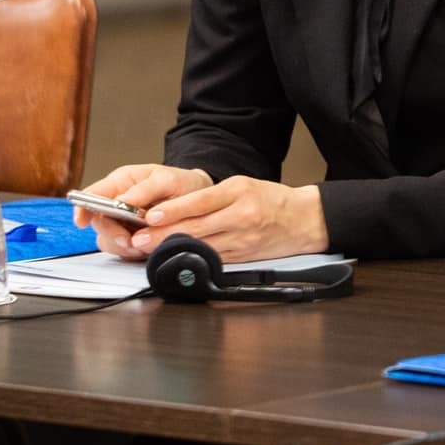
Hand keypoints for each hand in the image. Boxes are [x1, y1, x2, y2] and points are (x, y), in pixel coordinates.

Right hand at [71, 163, 212, 259]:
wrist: (199, 199)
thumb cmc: (182, 184)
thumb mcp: (169, 179)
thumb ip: (146, 189)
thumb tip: (123, 199)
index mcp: (122, 182)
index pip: (92, 194)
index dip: (83, 208)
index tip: (83, 221)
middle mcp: (117, 202)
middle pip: (98, 222)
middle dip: (112, 234)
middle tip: (129, 239)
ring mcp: (123, 222)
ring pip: (108, 240)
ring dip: (124, 246)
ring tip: (143, 244)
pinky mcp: (132, 238)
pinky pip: (122, 250)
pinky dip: (132, 252)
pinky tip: (146, 248)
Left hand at [132, 175, 328, 263]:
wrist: (304, 220)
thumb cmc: (272, 200)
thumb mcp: (244, 186)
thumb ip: (212, 197)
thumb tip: (174, 209)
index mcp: (239, 192)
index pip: (200, 202)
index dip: (173, 210)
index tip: (150, 216)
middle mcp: (240, 215)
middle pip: (196, 227)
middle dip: (163, 234)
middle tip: (139, 238)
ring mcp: (242, 238)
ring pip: (201, 245)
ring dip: (171, 249)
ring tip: (148, 250)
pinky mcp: (242, 256)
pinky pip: (212, 258)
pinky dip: (191, 258)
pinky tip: (175, 259)